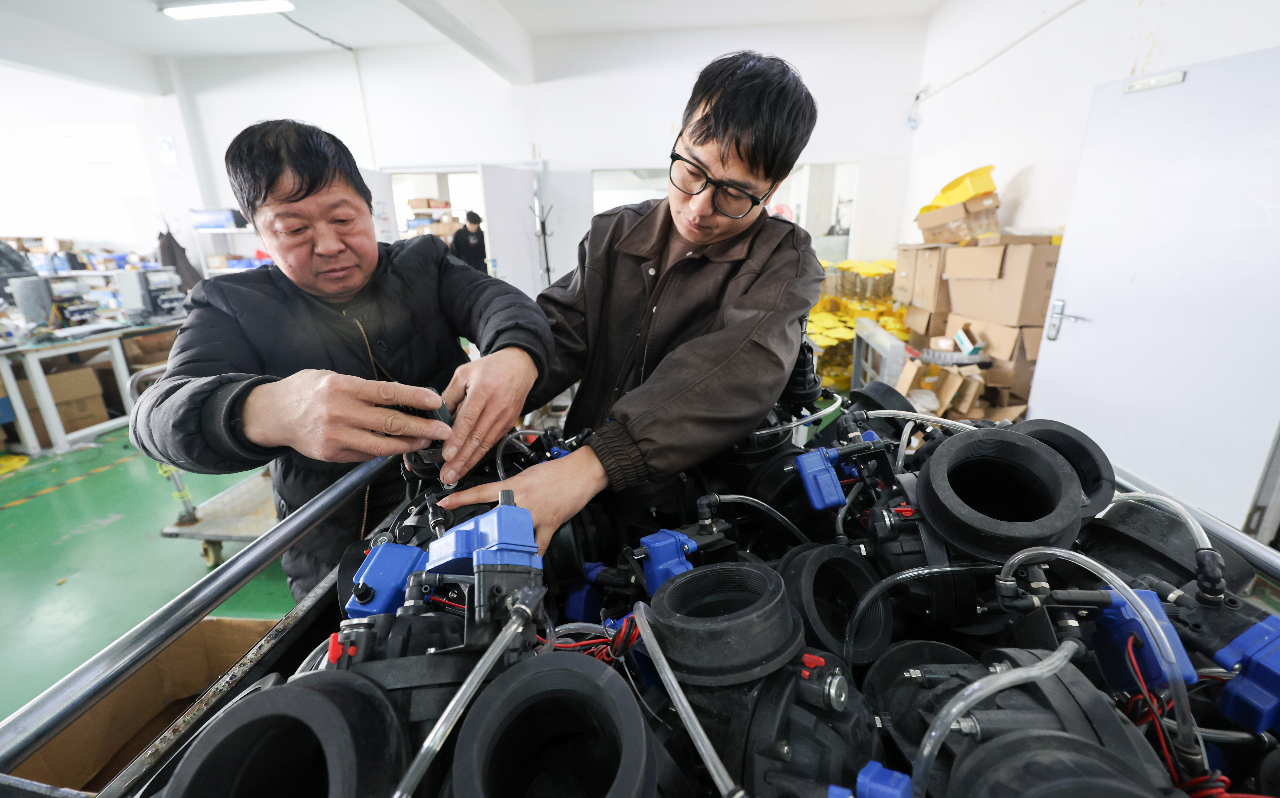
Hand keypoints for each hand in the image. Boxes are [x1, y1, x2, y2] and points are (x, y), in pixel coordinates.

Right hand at [240, 370, 451, 461]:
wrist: (273, 414)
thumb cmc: (306, 391)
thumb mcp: (332, 378)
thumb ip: (363, 390)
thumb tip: (400, 399)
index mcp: (342, 387)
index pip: (387, 393)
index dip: (415, 398)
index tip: (436, 401)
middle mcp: (340, 412)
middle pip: (390, 422)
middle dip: (422, 428)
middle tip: (443, 431)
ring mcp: (335, 436)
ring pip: (381, 445)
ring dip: (408, 445)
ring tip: (425, 442)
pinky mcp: (331, 454)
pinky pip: (365, 455)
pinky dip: (383, 451)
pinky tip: (397, 448)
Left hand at [438, 447, 609, 552]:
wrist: (581, 471)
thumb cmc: (557, 472)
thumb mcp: (527, 475)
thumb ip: (511, 488)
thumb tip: (499, 498)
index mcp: (514, 485)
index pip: (481, 492)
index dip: (460, 498)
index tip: (444, 503)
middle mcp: (521, 500)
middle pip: (494, 518)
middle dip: (483, 529)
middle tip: (470, 539)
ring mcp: (535, 514)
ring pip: (514, 533)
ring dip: (505, 543)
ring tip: (495, 552)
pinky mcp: (550, 524)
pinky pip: (539, 545)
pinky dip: (533, 555)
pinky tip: (527, 562)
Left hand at [439, 347, 538, 483]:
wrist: (520, 366)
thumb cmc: (491, 368)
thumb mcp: (464, 374)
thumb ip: (450, 396)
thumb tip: (436, 418)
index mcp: (483, 390)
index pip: (468, 418)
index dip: (457, 438)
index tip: (447, 455)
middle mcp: (497, 406)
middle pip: (477, 437)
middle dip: (460, 459)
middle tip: (447, 475)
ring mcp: (505, 417)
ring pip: (485, 444)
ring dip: (469, 462)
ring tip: (455, 475)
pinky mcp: (508, 424)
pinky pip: (491, 443)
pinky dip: (479, 456)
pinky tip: (468, 465)